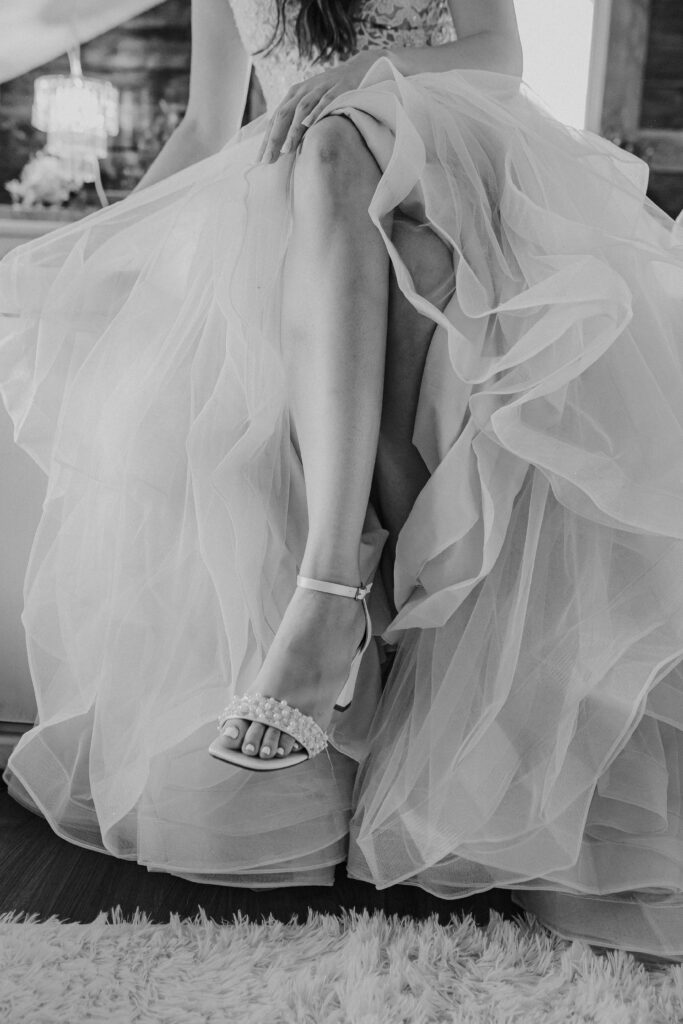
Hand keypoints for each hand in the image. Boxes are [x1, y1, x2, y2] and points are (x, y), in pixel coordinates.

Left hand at [256, 50, 382, 163]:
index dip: (267, 139)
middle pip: (284, 114)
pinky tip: (310, 125)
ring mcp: (321, 88)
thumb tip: (283, 149)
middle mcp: (304, 91)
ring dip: (293, 130)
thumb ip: (298, 121)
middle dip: (274, 138)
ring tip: (286, 149)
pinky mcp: (339, 88)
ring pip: (302, 109)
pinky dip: (317, 112)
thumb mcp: (311, 103)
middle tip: (268, 159)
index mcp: (294, 95)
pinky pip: (326, 101)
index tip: (259, 160)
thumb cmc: (331, 93)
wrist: (359, 68)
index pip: (275, 119)